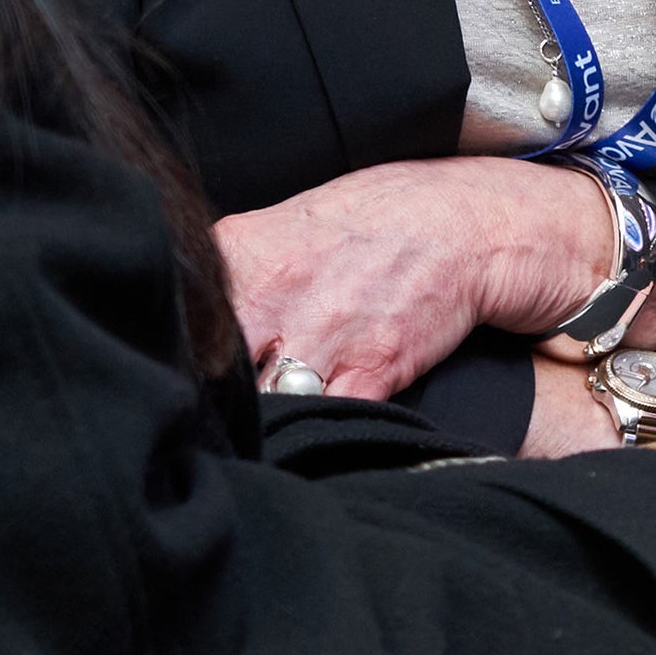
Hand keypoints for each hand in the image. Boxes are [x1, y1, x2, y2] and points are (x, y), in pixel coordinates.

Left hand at [222, 155, 638, 401]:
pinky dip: (315, 435)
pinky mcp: (370, 370)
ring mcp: (319, 334)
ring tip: (264, 427)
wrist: (476, 221)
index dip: (180, 357)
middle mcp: (270, 292)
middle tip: (213, 412)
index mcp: (243, 251)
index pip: (183, 322)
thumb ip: (241, 265)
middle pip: (209, 370)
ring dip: (262, 420)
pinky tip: (311, 437)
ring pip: (260, 404)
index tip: (182, 377)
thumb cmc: (390, 217)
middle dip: (210, 395)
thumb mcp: (295, 221)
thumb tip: (201, 310)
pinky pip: (321, 422)